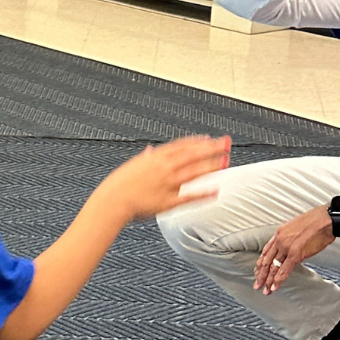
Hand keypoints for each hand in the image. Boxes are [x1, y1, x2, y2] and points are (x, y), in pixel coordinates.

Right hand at [94, 135, 230, 223]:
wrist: (112, 201)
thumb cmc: (119, 185)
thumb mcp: (132, 166)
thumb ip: (145, 158)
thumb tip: (150, 150)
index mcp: (155, 157)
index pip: (181, 145)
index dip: (196, 142)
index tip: (209, 138)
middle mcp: (163, 168)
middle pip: (192, 154)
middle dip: (211, 148)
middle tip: (227, 143)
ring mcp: (167, 184)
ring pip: (194, 172)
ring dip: (212, 165)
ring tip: (226, 161)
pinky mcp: (168, 201)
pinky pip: (189, 197)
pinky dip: (204, 194)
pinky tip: (216, 191)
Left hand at [253, 206, 335, 293]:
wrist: (325, 219)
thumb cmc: (316, 221)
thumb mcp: (296, 227)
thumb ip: (290, 237)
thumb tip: (291, 246)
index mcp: (279, 233)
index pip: (266, 251)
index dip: (261, 263)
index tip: (258, 271)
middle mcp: (280, 240)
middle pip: (266, 261)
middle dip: (261, 275)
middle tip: (257, 285)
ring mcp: (286, 247)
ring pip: (273, 267)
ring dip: (268, 281)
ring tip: (265, 290)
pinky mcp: (295, 254)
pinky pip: (284, 270)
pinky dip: (278, 280)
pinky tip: (275, 287)